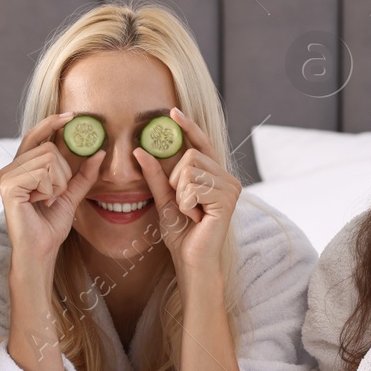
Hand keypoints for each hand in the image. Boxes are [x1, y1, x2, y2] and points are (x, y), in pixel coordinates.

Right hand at [0, 113, 104, 276]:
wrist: (41, 249)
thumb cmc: (51, 225)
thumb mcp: (71, 195)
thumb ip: (83, 174)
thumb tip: (100, 151)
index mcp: (21, 167)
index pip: (36, 135)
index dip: (52, 123)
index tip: (72, 115)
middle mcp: (9, 168)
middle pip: (49, 149)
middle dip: (62, 173)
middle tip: (53, 195)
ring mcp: (6, 176)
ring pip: (48, 160)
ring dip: (57, 184)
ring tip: (45, 201)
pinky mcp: (8, 186)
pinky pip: (42, 173)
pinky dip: (49, 189)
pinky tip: (39, 203)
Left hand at [135, 107, 241, 280]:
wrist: (192, 259)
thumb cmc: (181, 232)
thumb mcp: (164, 198)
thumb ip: (155, 175)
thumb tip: (140, 150)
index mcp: (215, 175)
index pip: (201, 143)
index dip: (188, 126)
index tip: (172, 111)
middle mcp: (228, 178)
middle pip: (190, 155)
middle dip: (176, 179)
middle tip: (184, 203)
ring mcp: (231, 188)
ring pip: (190, 170)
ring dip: (181, 194)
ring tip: (190, 212)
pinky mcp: (227, 199)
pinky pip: (194, 186)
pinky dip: (186, 203)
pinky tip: (196, 218)